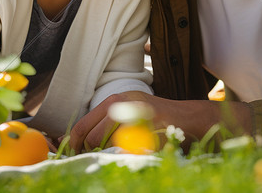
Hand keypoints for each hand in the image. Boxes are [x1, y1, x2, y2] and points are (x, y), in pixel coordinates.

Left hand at [67, 91, 252, 152]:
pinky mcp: (149, 131)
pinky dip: (125, 157)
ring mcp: (137, 117)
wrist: (189, 119)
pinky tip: (133, 154)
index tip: (74, 156)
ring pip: (108, 145)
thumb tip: (71, 142)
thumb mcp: (130, 113)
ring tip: (119, 155)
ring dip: (108, 155)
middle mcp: (124, 104)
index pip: (83, 125)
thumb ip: (104, 125)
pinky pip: (126, 151)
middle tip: (96, 160)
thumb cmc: (156, 120)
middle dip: (91, 153)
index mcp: (116, 100)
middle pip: (93, 137)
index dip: (75, 144)